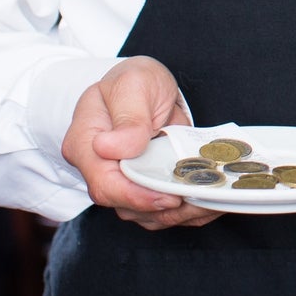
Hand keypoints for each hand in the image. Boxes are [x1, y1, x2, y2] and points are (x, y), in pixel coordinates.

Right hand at [62, 56, 222, 230]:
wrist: (147, 88)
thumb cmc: (135, 81)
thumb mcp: (134, 84)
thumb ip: (128, 116)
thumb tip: (110, 148)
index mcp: (85, 144)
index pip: (104, 184)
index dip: (136, 196)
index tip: (169, 197)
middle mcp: (99, 169)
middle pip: (125, 205)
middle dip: (164, 208)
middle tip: (202, 199)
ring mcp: (120, 180)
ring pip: (144, 214)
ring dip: (178, 212)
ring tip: (210, 199)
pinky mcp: (141, 187)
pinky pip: (159, 210)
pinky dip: (184, 209)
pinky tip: (207, 198)